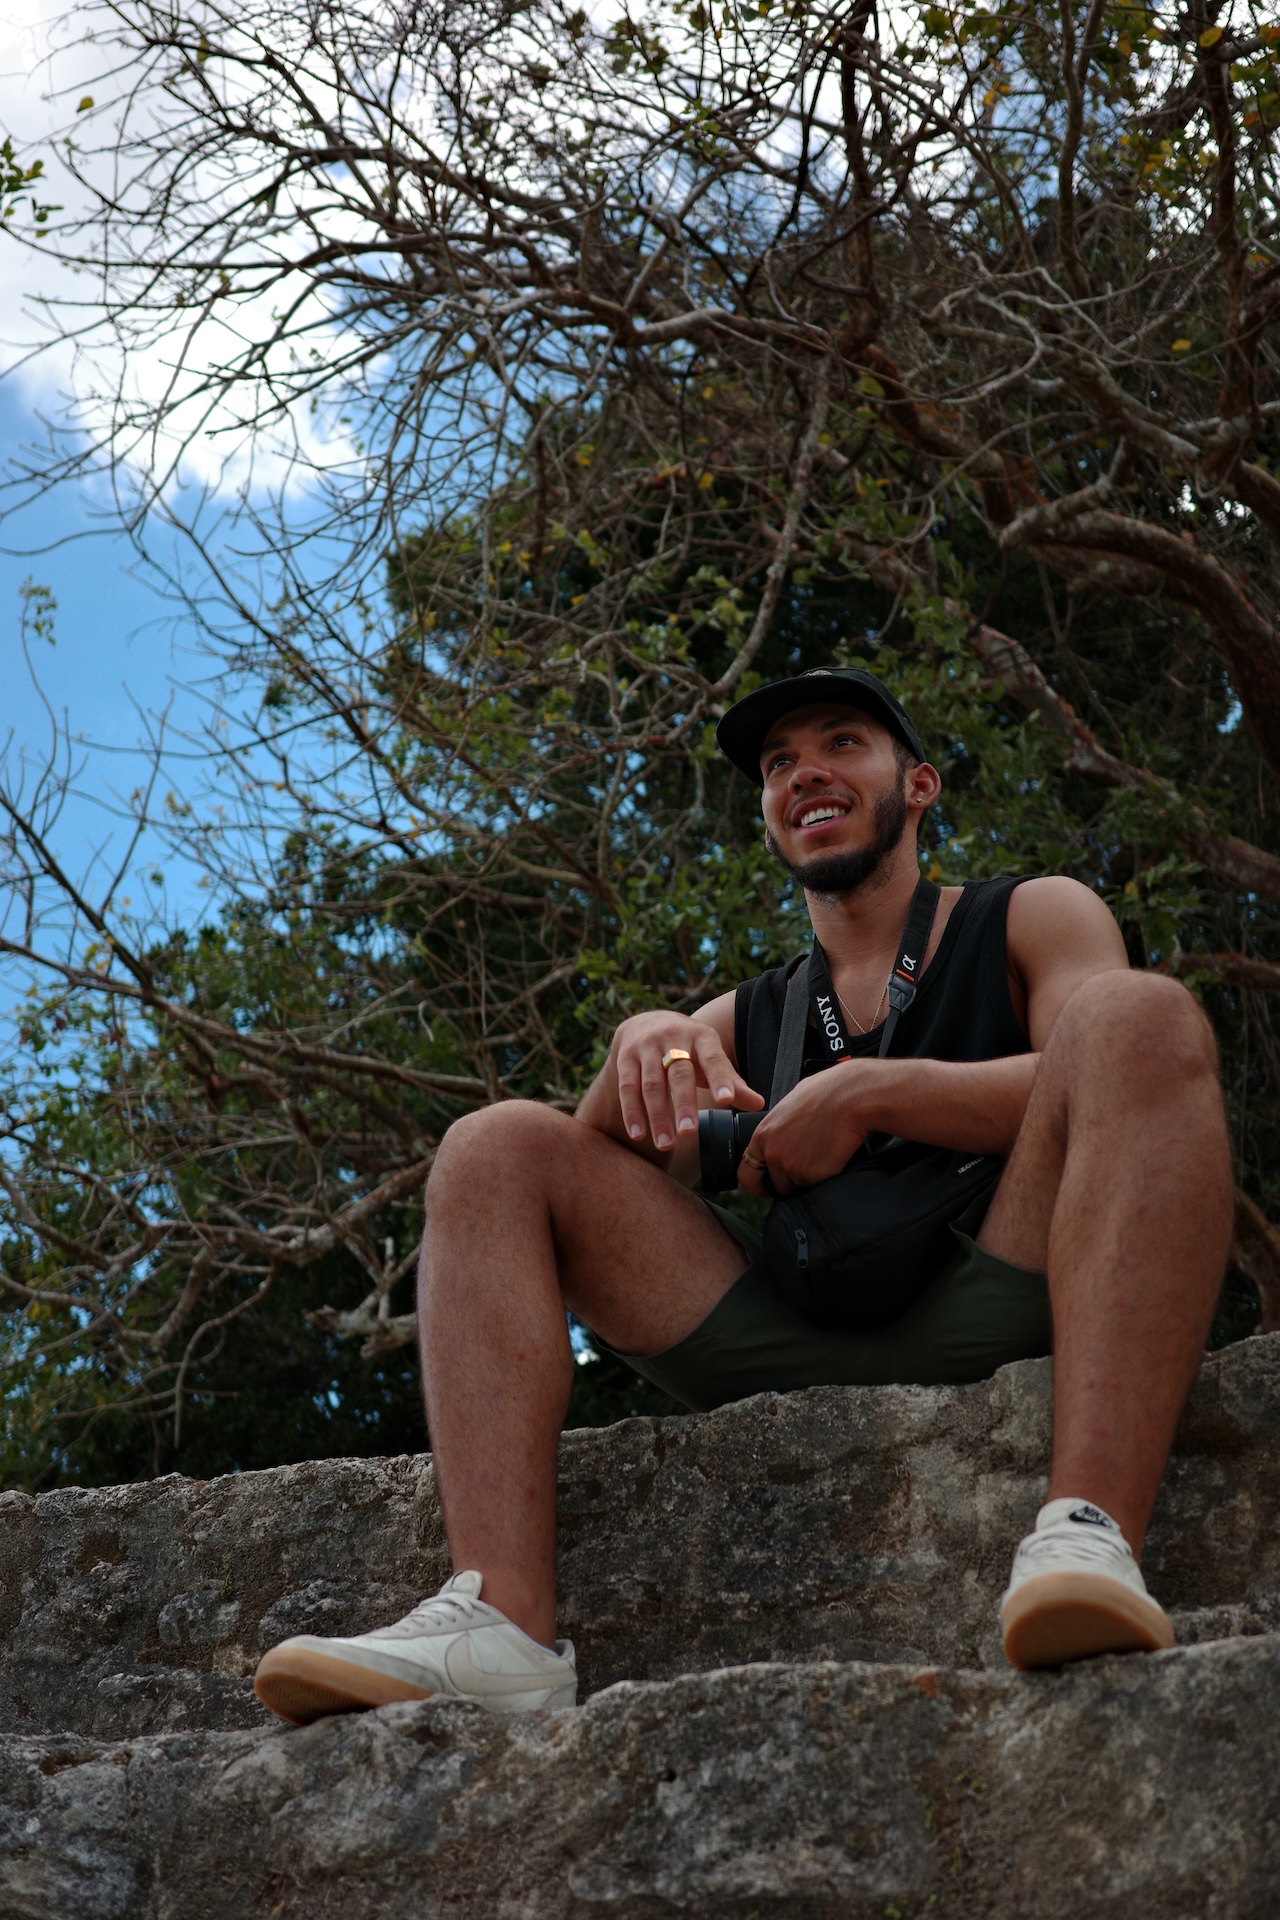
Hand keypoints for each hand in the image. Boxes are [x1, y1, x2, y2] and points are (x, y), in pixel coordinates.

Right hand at [613, 1012, 762, 1152]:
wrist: (647, 1022)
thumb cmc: (688, 1048)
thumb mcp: (710, 1057)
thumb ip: (731, 1081)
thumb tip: (759, 1105)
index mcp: (702, 1037)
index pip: (713, 1059)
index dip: (720, 1079)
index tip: (726, 1101)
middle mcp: (674, 1037)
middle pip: (680, 1074)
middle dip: (684, 1104)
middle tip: (690, 1133)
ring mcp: (647, 1046)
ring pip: (652, 1084)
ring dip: (658, 1116)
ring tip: (666, 1145)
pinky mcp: (625, 1056)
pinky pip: (627, 1086)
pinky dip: (632, 1112)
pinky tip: (638, 1134)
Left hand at [737, 1064, 868, 1198]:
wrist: (849, 1098)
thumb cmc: (825, 1093)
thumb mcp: (789, 1105)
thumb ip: (778, 1127)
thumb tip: (781, 1134)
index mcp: (763, 1136)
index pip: (746, 1174)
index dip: (756, 1185)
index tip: (765, 1188)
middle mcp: (773, 1154)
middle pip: (776, 1184)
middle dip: (788, 1182)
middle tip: (804, 1170)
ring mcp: (793, 1167)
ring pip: (798, 1186)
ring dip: (808, 1178)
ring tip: (822, 1155)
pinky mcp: (814, 1175)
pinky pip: (817, 1184)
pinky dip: (824, 1176)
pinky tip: (832, 1156)